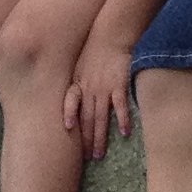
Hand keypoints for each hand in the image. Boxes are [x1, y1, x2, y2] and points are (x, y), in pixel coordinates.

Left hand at [64, 36, 137, 160]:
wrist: (111, 33)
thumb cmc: (94, 48)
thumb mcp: (78, 64)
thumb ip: (75, 82)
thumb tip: (71, 100)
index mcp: (78, 84)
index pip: (70, 105)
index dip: (69, 118)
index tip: (67, 132)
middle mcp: (89, 89)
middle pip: (86, 119)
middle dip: (85, 140)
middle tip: (86, 157)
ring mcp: (104, 88)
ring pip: (100, 117)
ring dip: (99, 137)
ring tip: (98, 154)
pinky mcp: (120, 85)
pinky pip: (121, 106)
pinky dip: (122, 120)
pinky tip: (124, 133)